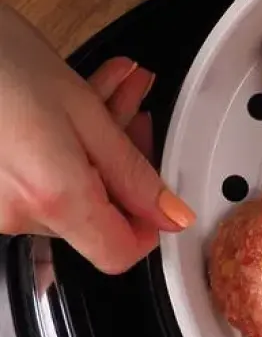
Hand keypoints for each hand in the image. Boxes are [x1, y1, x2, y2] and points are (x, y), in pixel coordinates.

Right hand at [0, 3, 195, 273]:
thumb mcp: (83, 110)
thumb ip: (133, 173)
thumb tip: (171, 216)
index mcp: (53, 198)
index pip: (119, 253)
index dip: (148, 227)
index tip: (158, 193)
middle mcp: (14, 214)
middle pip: (95, 211)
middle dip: (122, 156)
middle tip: (132, 101)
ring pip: (68, 188)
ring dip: (94, 141)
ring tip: (107, 84)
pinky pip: (36, 180)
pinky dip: (59, 145)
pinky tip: (69, 98)